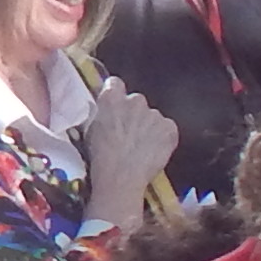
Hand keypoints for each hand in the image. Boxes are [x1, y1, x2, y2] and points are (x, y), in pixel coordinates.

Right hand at [81, 78, 178, 214]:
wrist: (121, 176)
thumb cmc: (101, 156)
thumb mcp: (91, 129)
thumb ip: (101, 113)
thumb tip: (104, 110)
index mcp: (112, 98)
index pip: (115, 84)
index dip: (116, 94)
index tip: (117, 106)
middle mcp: (135, 100)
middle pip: (136, 101)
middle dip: (134, 113)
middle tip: (130, 132)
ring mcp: (154, 114)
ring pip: (153, 116)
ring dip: (149, 126)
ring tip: (142, 146)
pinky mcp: (169, 128)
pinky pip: (167, 128)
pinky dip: (163, 137)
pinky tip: (154, 150)